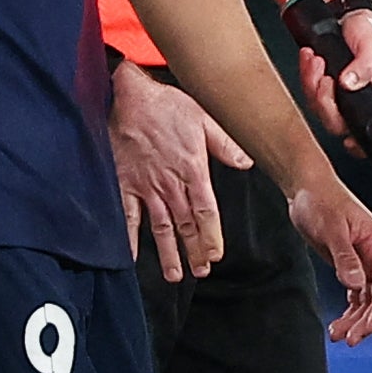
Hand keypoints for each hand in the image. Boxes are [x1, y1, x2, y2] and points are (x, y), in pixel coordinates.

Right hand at [110, 63, 245, 279]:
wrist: (128, 97)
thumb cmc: (166, 106)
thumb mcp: (203, 119)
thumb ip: (225, 145)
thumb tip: (246, 162)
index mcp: (193, 170)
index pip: (206, 212)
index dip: (211, 236)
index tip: (215, 255)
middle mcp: (170, 184)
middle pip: (186, 225)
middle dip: (194, 251)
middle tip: (200, 271)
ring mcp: (146, 187)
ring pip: (160, 227)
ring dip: (168, 252)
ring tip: (175, 275)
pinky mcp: (125, 185)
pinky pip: (127, 217)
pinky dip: (130, 238)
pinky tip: (132, 257)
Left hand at [287, 170, 371, 343]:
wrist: (307, 188)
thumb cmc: (321, 200)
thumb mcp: (332, 228)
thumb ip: (345, 257)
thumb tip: (356, 285)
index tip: (365, 329)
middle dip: (365, 321)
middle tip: (349, 339)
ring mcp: (364, 262)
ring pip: (366, 299)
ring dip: (355, 319)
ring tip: (337, 335)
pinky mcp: (350, 266)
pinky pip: (355, 295)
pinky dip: (348, 311)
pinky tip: (338, 324)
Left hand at [296, 5, 371, 143]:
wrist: (343, 12)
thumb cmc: (365, 29)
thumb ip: (365, 64)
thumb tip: (352, 83)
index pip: (366, 130)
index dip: (357, 143)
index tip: (348, 141)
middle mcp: (354, 100)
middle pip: (334, 122)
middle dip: (324, 100)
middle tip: (326, 76)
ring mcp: (335, 94)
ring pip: (316, 106)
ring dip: (312, 81)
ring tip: (317, 58)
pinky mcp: (318, 84)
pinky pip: (306, 89)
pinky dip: (306, 72)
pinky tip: (311, 56)